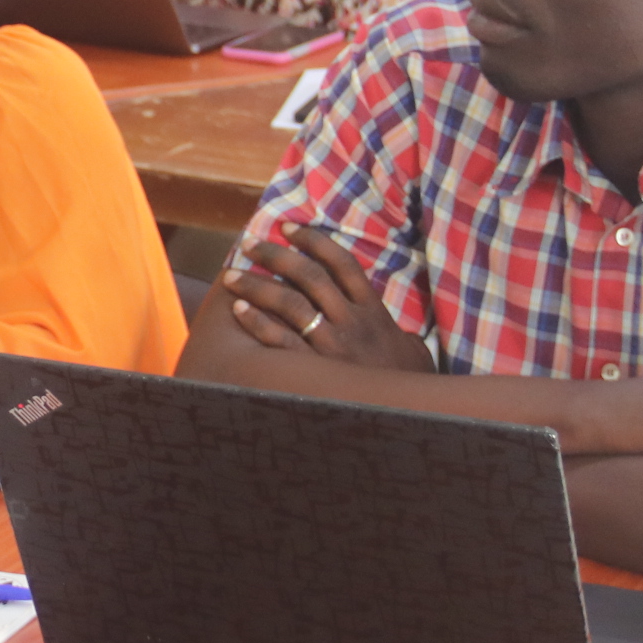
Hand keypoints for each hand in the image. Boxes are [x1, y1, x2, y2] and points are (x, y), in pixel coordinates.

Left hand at [221, 226, 434, 372]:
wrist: (410, 415)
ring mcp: (334, 345)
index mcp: (373, 310)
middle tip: (249, 244)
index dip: (313, 240)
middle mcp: (352, 321)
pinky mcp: (317, 370)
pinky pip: (282, 342)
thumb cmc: (405, 382)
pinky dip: (259, 323)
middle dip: (276, 256)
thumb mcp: (411, 348)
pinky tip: (239, 310)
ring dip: (257, 286)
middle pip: (310, 276)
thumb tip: (395, 327)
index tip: (287, 227)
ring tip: (232, 276)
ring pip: (291, 303)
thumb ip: (396, 330)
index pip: (342, 262)